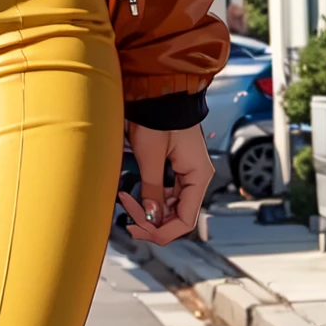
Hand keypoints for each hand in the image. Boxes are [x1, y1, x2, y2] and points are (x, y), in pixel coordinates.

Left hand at [118, 120, 214, 245]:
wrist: (158, 93)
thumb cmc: (158, 117)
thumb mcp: (151, 157)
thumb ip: (152, 190)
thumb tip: (150, 218)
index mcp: (198, 176)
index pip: (186, 220)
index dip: (162, 231)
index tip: (139, 229)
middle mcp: (197, 177)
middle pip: (177, 215)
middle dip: (152, 220)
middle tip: (127, 217)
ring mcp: (187, 173)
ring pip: (170, 206)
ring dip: (149, 209)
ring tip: (126, 201)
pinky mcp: (176, 167)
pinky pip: (166, 192)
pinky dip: (150, 197)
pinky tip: (133, 194)